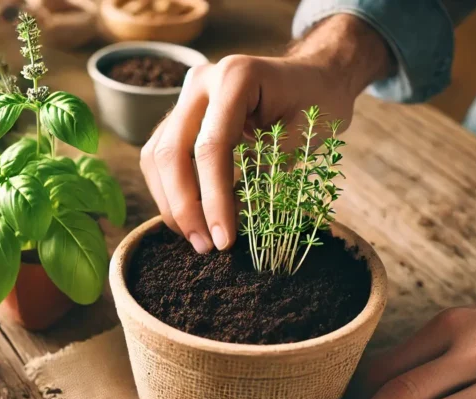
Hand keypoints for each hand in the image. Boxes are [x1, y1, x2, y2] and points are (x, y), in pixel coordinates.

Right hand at [139, 15, 390, 252]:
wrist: (314, 75)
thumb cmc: (318, 102)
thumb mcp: (305, 137)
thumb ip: (267, 172)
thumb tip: (233, 219)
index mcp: (236, 77)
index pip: (211, 147)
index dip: (213, 199)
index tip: (225, 239)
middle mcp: (201, 83)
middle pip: (171, 152)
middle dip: (184, 207)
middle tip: (205, 246)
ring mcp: (185, 98)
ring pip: (157, 157)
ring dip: (171, 203)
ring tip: (198, 238)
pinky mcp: (179, 117)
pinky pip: (160, 157)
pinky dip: (170, 191)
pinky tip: (191, 218)